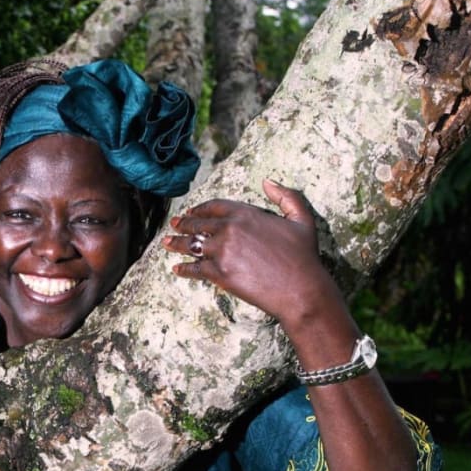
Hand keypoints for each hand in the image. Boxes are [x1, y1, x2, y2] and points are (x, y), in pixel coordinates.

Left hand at [162, 179, 338, 325]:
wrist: (300, 289)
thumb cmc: (303, 256)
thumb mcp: (302, 218)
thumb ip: (286, 196)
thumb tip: (267, 181)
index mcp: (245, 213)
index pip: (214, 206)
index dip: (200, 208)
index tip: (192, 211)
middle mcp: (229, 229)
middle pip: (198, 224)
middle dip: (184, 224)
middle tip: (174, 224)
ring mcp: (221, 251)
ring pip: (191, 245)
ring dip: (176, 243)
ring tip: (166, 242)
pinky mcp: (218, 273)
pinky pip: (194, 269)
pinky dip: (183, 269)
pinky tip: (176, 269)